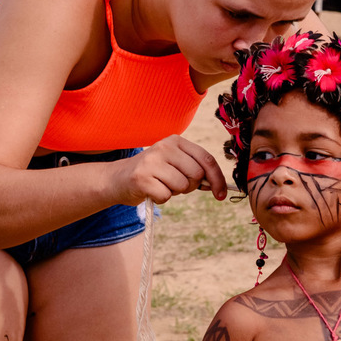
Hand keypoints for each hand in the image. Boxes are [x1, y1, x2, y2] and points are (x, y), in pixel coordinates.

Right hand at [108, 135, 226, 205]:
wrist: (119, 179)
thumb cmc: (154, 174)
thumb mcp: (176, 164)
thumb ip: (196, 170)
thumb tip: (218, 186)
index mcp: (176, 141)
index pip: (206, 158)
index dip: (217, 178)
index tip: (221, 194)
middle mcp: (164, 147)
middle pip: (196, 174)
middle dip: (191, 186)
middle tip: (176, 185)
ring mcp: (151, 161)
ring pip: (182, 186)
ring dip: (175, 192)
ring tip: (162, 185)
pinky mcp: (141, 178)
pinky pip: (166, 196)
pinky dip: (162, 199)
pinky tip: (152, 191)